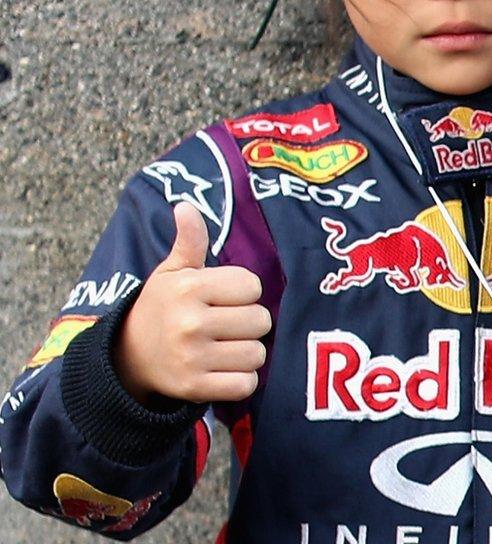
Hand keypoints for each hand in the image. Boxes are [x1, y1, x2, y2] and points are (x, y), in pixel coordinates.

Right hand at [115, 203, 269, 404]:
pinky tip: (221, 370)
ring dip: (246, 352)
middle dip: (248, 322)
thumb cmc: (161, 308)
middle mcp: (190, 322)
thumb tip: (186, 206)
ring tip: (222, 347)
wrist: (127, 359)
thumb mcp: (171, 272)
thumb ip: (189, 241)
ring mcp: (192, 358)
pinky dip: (240, 380)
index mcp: (188, 288)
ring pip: (257, 354)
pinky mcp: (194, 388)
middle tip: (223, 325)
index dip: (242, 292)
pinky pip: (246, 385)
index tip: (221, 298)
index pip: (253, 286)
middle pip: (261, 320)